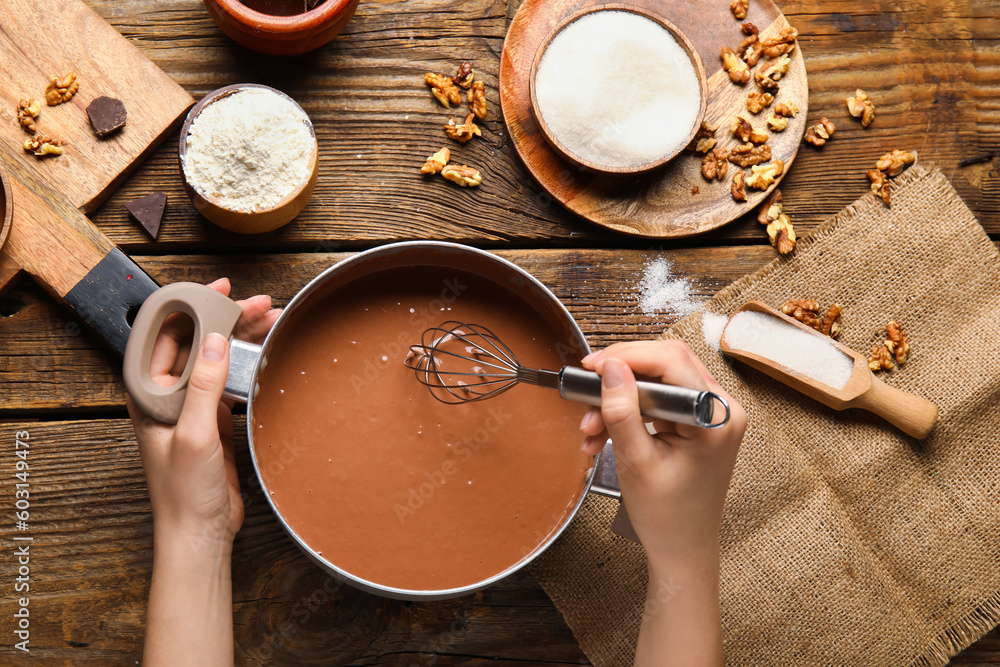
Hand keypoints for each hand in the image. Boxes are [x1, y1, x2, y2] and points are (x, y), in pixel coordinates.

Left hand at [126, 277, 281, 547]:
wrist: (199, 533)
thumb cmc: (183, 492)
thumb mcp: (194, 434)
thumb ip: (204, 386)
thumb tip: (217, 340)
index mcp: (148, 394)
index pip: (166, 336)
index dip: (190, 306)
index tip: (217, 288)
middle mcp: (167, 395)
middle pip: (197, 343)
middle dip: (227, 318)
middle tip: (259, 303)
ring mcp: (191, 408)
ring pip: (217, 359)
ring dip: (242, 339)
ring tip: (272, 320)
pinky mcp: (214, 423)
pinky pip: (231, 383)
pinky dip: (249, 365)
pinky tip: (266, 354)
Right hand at [579, 340, 745, 569]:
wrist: (682, 550)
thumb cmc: (668, 517)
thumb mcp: (636, 461)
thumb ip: (622, 411)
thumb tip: (609, 368)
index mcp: (716, 417)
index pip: (671, 361)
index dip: (626, 357)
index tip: (592, 367)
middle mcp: (721, 409)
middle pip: (663, 365)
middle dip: (618, 380)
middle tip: (587, 393)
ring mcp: (709, 415)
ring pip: (655, 383)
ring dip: (617, 400)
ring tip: (591, 429)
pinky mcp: (694, 423)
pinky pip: (656, 402)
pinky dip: (627, 413)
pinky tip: (603, 434)